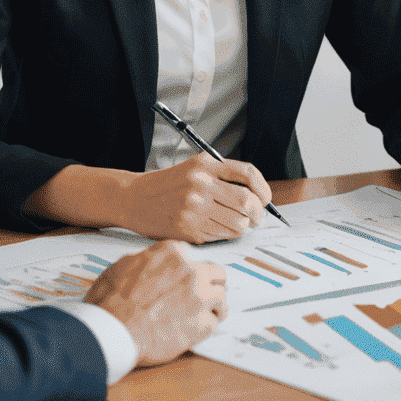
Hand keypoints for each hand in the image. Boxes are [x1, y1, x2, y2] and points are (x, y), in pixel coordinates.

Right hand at [85, 240, 227, 366]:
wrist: (114, 333)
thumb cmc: (111, 304)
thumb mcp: (120, 267)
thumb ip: (144, 260)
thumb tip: (148, 262)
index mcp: (172, 254)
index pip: (192, 255)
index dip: (190, 268)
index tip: (189, 277)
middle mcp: (191, 271)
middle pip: (217, 273)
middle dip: (213, 283)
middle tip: (208, 293)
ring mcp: (200, 296)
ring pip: (221, 298)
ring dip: (215, 306)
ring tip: (211, 314)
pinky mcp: (202, 323)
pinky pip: (213, 323)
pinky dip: (205, 328)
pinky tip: (196, 331)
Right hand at [118, 153, 270, 242]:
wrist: (134, 199)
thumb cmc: (168, 185)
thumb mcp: (196, 167)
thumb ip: (224, 176)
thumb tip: (257, 195)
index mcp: (207, 164)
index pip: (248, 175)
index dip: (263, 189)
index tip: (266, 199)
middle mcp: (202, 184)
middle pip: (247, 201)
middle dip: (257, 213)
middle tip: (256, 217)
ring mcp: (195, 208)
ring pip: (237, 223)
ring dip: (242, 227)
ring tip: (237, 224)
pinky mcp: (189, 229)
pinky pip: (221, 236)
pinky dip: (225, 234)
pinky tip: (217, 229)